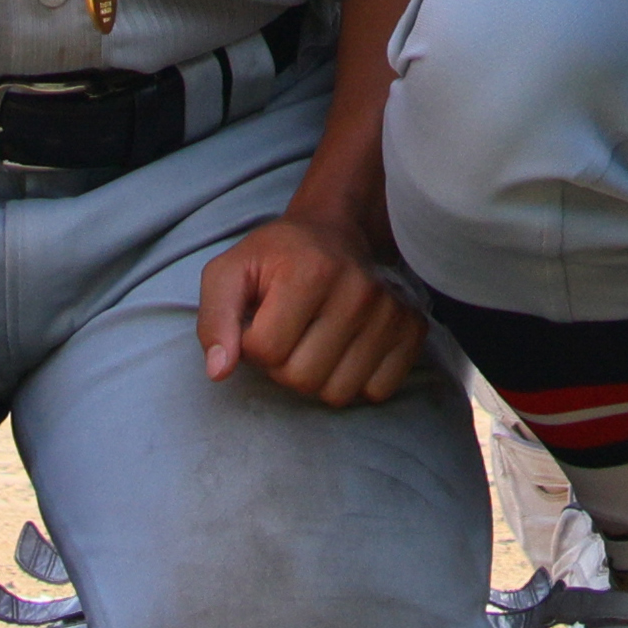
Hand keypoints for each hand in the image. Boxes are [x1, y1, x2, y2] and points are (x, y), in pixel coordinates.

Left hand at [196, 208, 430, 407]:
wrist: (335, 233)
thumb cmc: (277, 258)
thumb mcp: (229, 273)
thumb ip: (215, 319)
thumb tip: (219, 371)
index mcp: (311, 271)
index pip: (265, 352)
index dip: (251, 345)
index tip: (260, 320)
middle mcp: (360, 290)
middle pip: (301, 379)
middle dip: (282, 366)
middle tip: (288, 333)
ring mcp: (390, 312)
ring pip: (338, 394)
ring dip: (317, 378)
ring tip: (314, 341)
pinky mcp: (412, 330)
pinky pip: (377, 392)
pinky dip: (356, 383)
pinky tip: (345, 351)